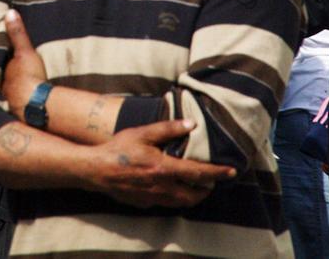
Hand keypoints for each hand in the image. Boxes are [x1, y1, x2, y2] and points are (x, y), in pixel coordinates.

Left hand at [2, 9, 47, 120]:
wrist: (38, 104)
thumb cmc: (30, 76)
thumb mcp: (25, 52)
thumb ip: (17, 34)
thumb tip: (9, 12)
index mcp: (2, 73)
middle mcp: (2, 88)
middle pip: (1, 81)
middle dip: (2, 79)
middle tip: (7, 77)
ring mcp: (9, 102)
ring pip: (7, 95)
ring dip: (10, 93)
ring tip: (13, 92)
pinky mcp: (18, 114)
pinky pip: (16, 107)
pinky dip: (18, 106)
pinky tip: (22, 108)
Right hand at [85, 120, 235, 208]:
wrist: (95, 170)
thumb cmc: (118, 149)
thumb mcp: (142, 133)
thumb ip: (168, 129)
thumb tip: (191, 124)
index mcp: (164, 168)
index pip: (199, 174)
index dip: (218, 173)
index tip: (232, 171)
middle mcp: (162, 187)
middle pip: (195, 195)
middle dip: (207, 189)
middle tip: (211, 179)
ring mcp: (153, 198)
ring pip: (182, 203)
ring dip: (193, 195)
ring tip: (195, 184)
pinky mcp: (145, 203)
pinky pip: (166, 203)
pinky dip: (175, 197)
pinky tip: (171, 186)